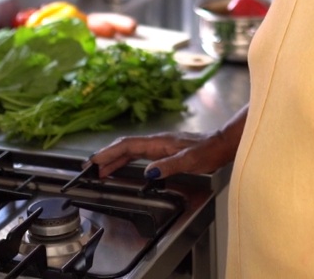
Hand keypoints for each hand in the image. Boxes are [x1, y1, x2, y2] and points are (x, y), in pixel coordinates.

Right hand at [90, 131, 233, 179]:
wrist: (223, 144)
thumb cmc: (209, 151)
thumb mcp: (190, 160)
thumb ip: (169, 166)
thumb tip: (148, 172)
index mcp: (159, 143)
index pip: (128, 146)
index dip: (110, 153)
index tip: (95, 161)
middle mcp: (157, 142)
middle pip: (125, 147)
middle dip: (107, 156)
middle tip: (90, 168)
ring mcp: (160, 145)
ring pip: (131, 151)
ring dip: (115, 159)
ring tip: (101, 170)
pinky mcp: (164, 150)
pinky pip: (139, 154)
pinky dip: (127, 160)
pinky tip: (124, 166)